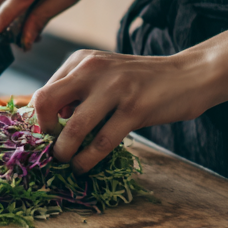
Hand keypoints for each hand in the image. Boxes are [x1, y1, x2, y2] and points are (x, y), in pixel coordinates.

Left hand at [32, 49, 215, 172]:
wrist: (189, 75)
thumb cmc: (141, 82)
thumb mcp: (104, 76)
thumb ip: (76, 93)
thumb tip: (46, 122)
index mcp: (81, 60)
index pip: (43, 92)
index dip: (38, 121)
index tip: (44, 139)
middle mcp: (93, 69)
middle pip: (45, 102)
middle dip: (43, 132)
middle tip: (51, 149)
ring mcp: (114, 88)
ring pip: (72, 128)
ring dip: (64, 152)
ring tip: (67, 162)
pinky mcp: (135, 109)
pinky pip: (101, 142)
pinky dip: (87, 160)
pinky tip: (84, 167)